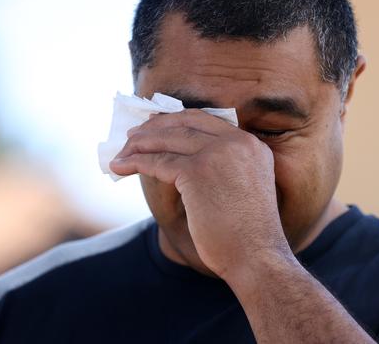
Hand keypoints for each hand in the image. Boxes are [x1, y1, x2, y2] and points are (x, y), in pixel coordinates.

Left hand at [110, 109, 291, 278]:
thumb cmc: (248, 233)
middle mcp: (237, 142)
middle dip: (155, 128)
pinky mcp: (198, 171)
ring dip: (140, 145)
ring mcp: (217, 154)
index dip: (176, 121)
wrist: (256, 257)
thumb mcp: (244, 186)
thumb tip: (184, 160)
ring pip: (169, 140)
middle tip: (134, 136)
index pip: (206, 121)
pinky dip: (136, 163)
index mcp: (251, 144)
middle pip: (185, 124)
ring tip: (122, 152)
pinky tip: (121, 167)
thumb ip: (226, 166)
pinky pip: (159, 161)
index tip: (156, 126)